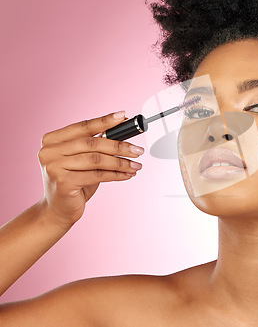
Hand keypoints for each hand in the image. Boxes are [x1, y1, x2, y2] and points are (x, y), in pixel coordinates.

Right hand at [37, 111, 143, 228]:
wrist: (57, 209)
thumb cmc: (72, 181)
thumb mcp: (82, 159)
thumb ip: (95, 144)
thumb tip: (122, 130)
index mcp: (52, 140)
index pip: (83, 126)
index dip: (105, 121)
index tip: (123, 117)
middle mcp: (49, 151)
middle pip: (92, 143)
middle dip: (119, 146)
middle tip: (138, 150)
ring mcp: (54, 166)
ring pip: (97, 160)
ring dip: (121, 162)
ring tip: (136, 165)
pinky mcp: (63, 182)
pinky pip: (97, 175)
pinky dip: (116, 174)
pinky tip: (127, 175)